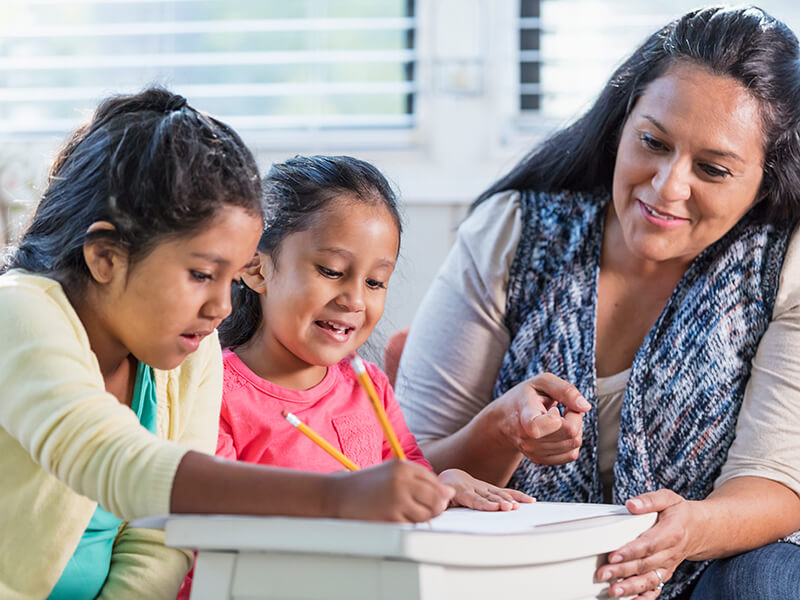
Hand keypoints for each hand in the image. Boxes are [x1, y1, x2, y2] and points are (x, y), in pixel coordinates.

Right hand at [331, 459, 453, 522]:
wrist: (337, 494)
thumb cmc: (366, 485)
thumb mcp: (392, 473)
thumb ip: (419, 480)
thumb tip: (448, 493)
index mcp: (403, 466)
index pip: (435, 481)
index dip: (435, 493)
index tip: (426, 498)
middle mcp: (402, 480)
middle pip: (436, 498)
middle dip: (435, 507)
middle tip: (421, 509)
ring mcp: (397, 498)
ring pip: (427, 514)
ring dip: (422, 517)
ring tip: (406, 513)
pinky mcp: (391, 516)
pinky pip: (413, 524)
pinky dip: (409, 524)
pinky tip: (397, 517)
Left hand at [438, 468, 533, 510]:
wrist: (451, 476)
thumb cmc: (445, 491)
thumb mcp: (440, 496)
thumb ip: (441, 502)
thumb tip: (439, 505)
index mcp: (462, 492)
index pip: (475, 499)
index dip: (485, 504)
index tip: (495, 507)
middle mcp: (475, 488)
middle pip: (490, 496)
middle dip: (500, 502)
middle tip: (510, 508)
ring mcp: (485, 488)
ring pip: (499, 493)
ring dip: (509, 500)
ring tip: (518, 506)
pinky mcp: (492, 489)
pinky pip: (506, 492)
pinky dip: (518, 496)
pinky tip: (530, 501)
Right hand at [492, 373, 590, 464]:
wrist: (505, 419)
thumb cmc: (525, 397)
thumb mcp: (541, 382)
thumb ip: (566, 390)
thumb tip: (585, 407)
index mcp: (525, 418)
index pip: (550, 424)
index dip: (560, 414)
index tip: (553, 407)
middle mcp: (528, 440)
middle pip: (571, 433)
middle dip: (575, 417)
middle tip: (563, 408)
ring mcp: (533, 453)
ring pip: (574, 444)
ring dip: (574, 428)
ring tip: (559, 419)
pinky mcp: (540, 460)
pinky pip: (572, 454)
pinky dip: (571, 441)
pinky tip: (559, 431)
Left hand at [595, 490, 695, 598]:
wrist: (699, 529)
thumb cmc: (679, 512)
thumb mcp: (668, 498)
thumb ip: (649, 501)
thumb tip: (631, 504)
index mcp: (671, 533)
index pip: (649, 544)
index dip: (631, 551)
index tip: (613, 556)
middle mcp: (671, 553)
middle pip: (645, 564)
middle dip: (623, 571)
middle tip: (604, 574)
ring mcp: (668, 566)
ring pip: (650, 580)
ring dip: (631, 588)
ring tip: (614, 592)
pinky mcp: (665, 573)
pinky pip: (656, 588)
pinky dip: (645, 598)